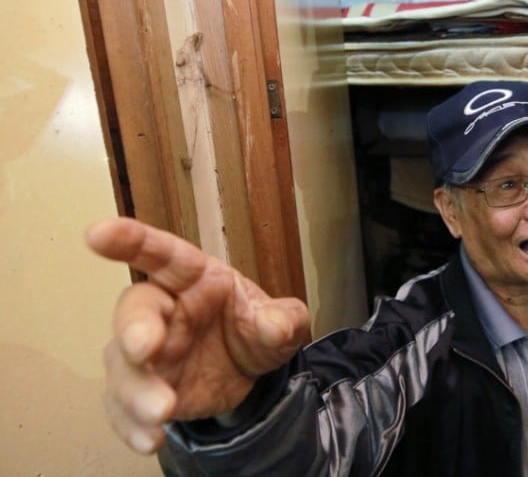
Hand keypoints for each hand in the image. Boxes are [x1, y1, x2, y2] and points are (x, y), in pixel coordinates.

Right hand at [87, 217, 309, 453]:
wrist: (254, 372)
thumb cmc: (256, 327)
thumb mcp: (282, 322)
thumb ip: (283, 319)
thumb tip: (274, 324)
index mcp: (193, 278)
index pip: (162, 254)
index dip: (132, 241)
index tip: (99, 233)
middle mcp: (164, 311)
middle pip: (135, 312)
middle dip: (134, 328)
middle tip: (146, 348)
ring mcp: (148, 354)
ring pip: (124, 367)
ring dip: (137, 390)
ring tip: (163, 412)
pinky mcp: (143, 392)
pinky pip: (124, 409)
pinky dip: (132, 426)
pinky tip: (152, 440)